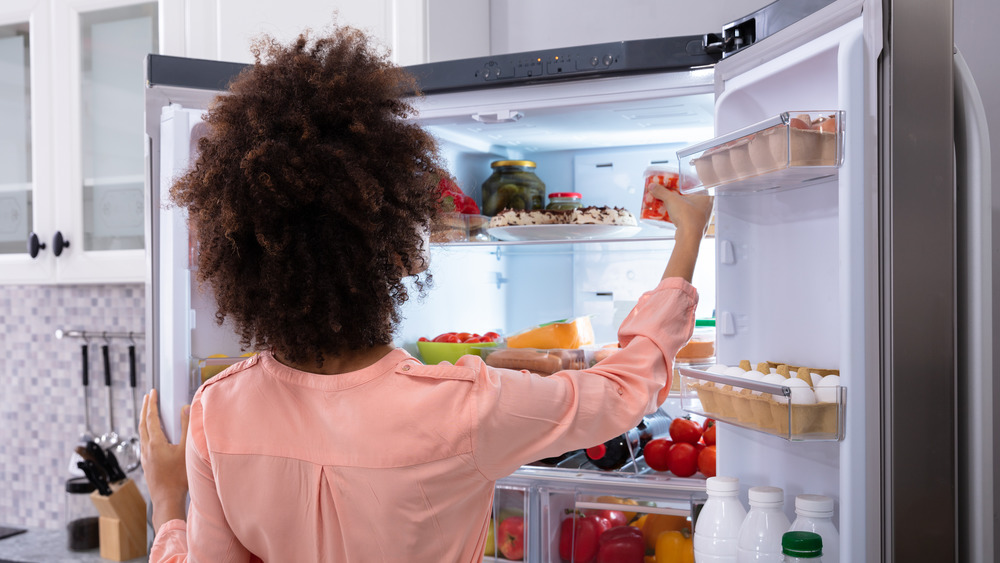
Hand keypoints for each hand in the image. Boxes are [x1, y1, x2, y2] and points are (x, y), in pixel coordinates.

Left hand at [140, 388, 189, 529]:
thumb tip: (185, 408)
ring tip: (148, 412)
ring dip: (144, 420)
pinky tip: (151, 436)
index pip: (151, 417)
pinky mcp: (147, 464)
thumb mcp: (186, 449)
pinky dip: (146, 432)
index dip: (151, 403)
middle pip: (142, 424)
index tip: (152, 392)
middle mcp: (146, 448)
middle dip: (145, 409)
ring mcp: (145, 457)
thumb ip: (185, 427)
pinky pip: (144, 442)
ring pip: (141, 434)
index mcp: (155, 442)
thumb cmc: (179, 477)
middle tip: (148, 397)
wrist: (167, 500)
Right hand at [660, 191, 714, 281]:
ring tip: (669, 203)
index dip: (685, 183)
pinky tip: (672, 214)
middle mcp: (708, 206)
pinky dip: (681, 214)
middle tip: (670, 192)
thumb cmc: (686, 216)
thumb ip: (662, 192)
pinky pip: (689, 216)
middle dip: (680, 195)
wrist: (688, 238)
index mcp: (707, 196)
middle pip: (692, 196)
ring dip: (679, 205)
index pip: (696, 185)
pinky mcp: (698, 226)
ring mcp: (704, 217)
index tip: (675, 182)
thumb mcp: (672, 200)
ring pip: (690, 207)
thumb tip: (652, 185)